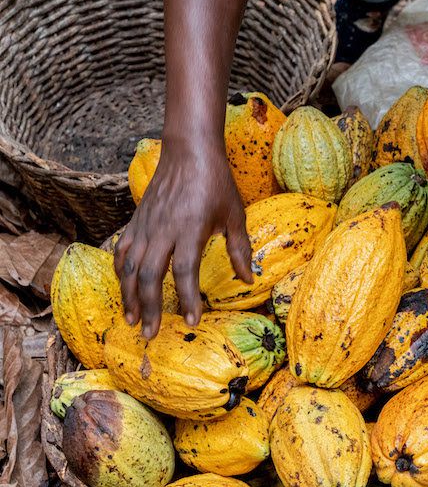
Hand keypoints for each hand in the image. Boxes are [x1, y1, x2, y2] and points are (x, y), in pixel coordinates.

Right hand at [114, 136, 252, 337]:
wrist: (189, 152)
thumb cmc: (216, 183)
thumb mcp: (235, 215)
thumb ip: (240, 249)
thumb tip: (249, 279)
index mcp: (190, 228)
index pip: (184, 271)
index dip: (187, 299)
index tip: (191, 321)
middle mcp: (163, 229)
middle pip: (149, 276)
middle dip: (150, 308)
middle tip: (151, 334)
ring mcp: (146, 226)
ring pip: (129, 267)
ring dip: (129, 297)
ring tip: (133, 321)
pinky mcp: (136, 222)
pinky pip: (122, 252)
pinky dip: (120, 274)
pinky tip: (125, 291)